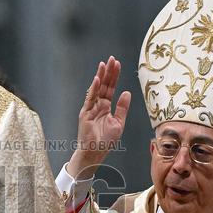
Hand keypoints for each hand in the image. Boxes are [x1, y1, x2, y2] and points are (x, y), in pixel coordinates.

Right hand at [67, 56, 130, 180]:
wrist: (95, 153)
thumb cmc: (106, 141)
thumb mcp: (118, 123)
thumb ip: (122, 108)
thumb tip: (127, 92)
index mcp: (106, 107)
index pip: (111, 88)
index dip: (114, 77)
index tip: (118, 64)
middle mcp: (98, 105)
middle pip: (104, 85)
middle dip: (108, 72)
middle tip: (112, 59)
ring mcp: (91, 108)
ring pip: (96, 89)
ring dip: (100, 76)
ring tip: (104, 64)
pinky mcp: (85, 113)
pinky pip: (90, 99)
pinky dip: (93, 89)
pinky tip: (97, 79)